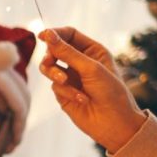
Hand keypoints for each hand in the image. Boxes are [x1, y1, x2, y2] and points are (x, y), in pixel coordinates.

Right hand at [38, 27, 144, 152]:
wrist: (114, 122)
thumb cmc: (110, 92)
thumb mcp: (90, 68)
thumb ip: (67, 52)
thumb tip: (47, 35)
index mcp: (92, 51)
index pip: (69, 35)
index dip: (55, 34)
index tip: (42, 35)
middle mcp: (80, 62)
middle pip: (55, 51)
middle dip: (51, 56)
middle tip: (50, 62)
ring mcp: (71, 78)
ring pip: (49, 68)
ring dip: (54, 73)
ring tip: (63, 80)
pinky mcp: (64, 93)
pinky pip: (55, 86)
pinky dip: (65, 91)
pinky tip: (81, 99)